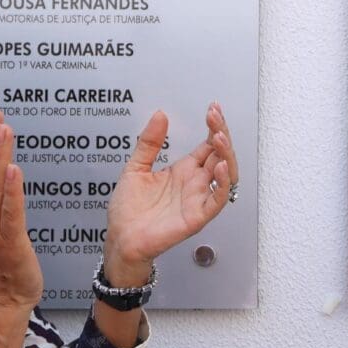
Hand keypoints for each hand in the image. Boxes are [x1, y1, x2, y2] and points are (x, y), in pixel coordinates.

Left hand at [103, 104, 237, 277]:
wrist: (120, 238)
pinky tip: (220, 167)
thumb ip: (149, 143)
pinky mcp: (197, 216)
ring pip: (226, 174)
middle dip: (221, 133)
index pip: (208, 145)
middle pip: (220, 155)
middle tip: (215, 116)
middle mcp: (194, 183)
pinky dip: (224, 183)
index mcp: (183, 171)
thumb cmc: (128, 211)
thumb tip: (160, 116)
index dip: (214, 127)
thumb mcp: (135, 168)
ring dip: (227, 155)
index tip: (212, 109)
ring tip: (219, 137)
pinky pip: (218, 199)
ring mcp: (198, 198)